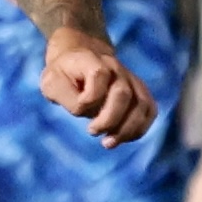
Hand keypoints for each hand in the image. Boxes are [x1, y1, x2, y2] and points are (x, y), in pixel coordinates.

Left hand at [42, 28, 154, 147]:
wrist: (79, 58)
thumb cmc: (63, 74)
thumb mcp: (51, 83)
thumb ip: (66, 96)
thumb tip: (86, 111)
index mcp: (93, 61)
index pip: (99, 75)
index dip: (88, 98)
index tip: (77, 110)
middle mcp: (116, 68)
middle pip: (123, 93)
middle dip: (109, 119)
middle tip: (92, 131)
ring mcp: (130, 79)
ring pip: (142, 104)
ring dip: (128, 128)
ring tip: (109, 143)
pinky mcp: (138, 91)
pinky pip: (150, 110)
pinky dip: (139, 128)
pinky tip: (123, 138)